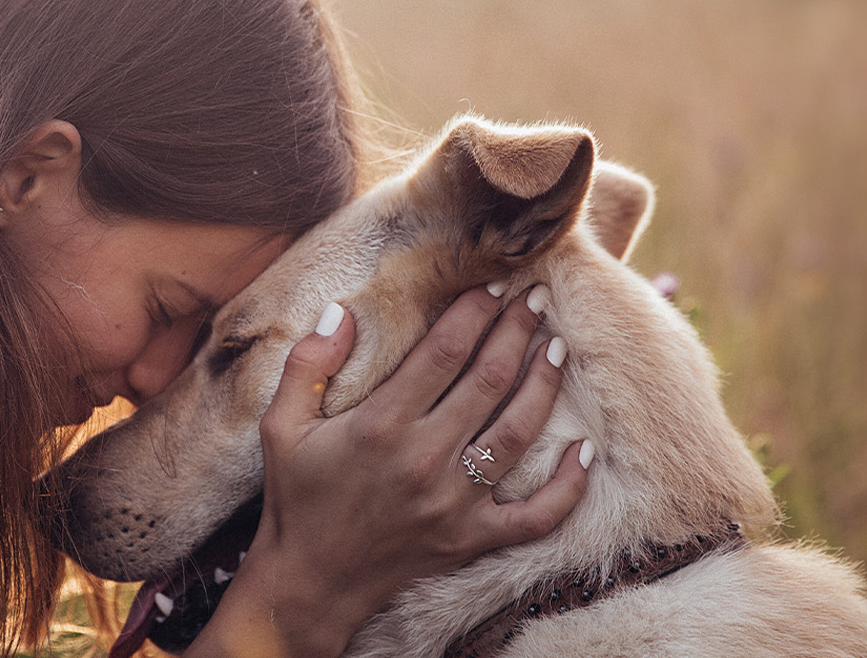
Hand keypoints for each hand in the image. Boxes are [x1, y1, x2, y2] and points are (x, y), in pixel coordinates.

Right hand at [189, 284, 589, 657]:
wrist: (309, 582)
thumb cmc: (296, 497)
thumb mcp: (281, 426)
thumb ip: (308, 365)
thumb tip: (343, 311)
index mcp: (380, 425)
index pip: (444, 351)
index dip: (474, 312)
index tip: (492, 285)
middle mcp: (423, 459)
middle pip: (489, 380)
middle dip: (517, 332)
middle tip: (535, 300)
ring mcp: (454, 503)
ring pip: (518, 432)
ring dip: (544, 385)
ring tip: (556, 349)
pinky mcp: (471, 539)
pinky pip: (536, 515)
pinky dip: (568, 486)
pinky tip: (585, 451)